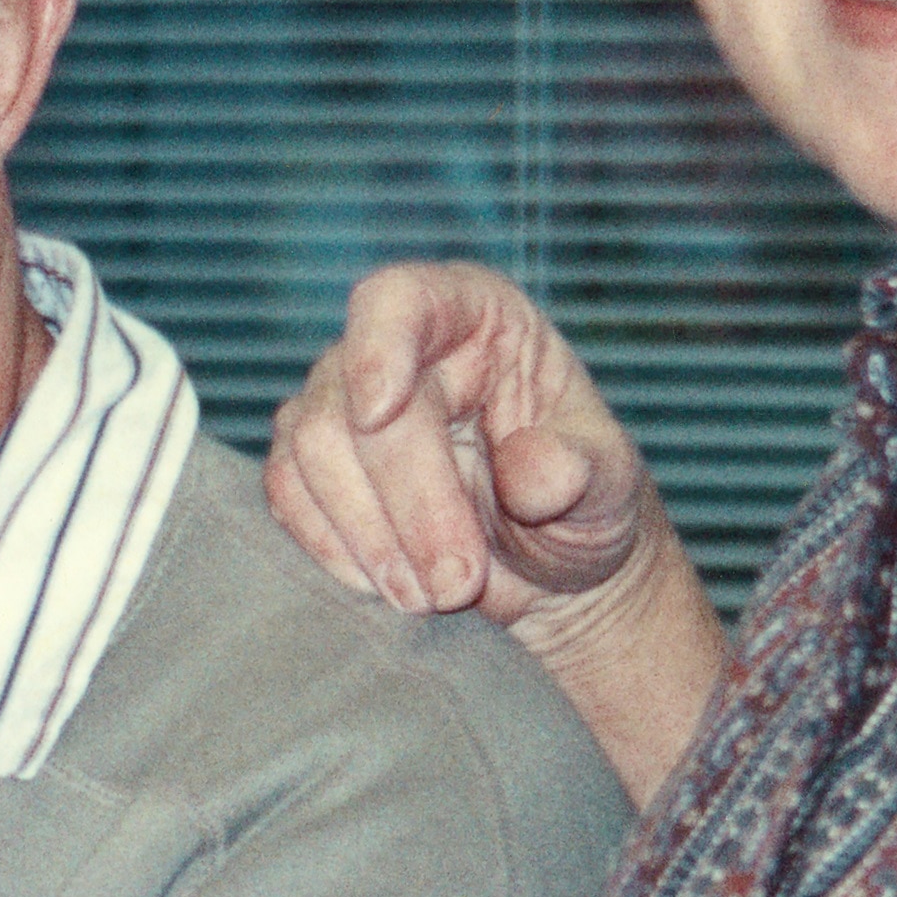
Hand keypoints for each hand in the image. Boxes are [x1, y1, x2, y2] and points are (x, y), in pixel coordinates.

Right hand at [267, 261, 651, 622]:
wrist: (548, 570)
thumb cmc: (582, 507)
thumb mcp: (610, 488)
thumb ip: (581, 471)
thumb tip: (529, 472)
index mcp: (477, 317)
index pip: (401, 299)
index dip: (379, 346)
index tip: (380, 411)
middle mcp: (399, 345)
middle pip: (351, 407)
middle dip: (405, 508)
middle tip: (458, 585)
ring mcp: (345, 399)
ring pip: (308, 451)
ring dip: (369, 539)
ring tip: (433, 597)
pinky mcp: (312, 460)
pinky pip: (286, 492)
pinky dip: (332, 549)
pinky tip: (387, 585)